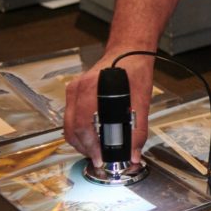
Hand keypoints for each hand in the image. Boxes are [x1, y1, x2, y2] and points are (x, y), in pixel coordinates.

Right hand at [63, 50, 154, 166]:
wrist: (129, 52)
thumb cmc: (134, 70)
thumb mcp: (141, 100)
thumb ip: (138, 130)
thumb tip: (133, 154)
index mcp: (92, 88)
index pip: (82, 126)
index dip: (90, 147)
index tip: (100, 159)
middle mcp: (78, 89)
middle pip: (71, 129)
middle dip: (85, 148)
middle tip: (100, 158)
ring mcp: (74, 90)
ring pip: (68, 125)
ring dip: (81, 141)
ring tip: (97, 151)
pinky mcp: (75, 93)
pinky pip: (71, 117)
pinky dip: (80, 131)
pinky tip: (93, 137)